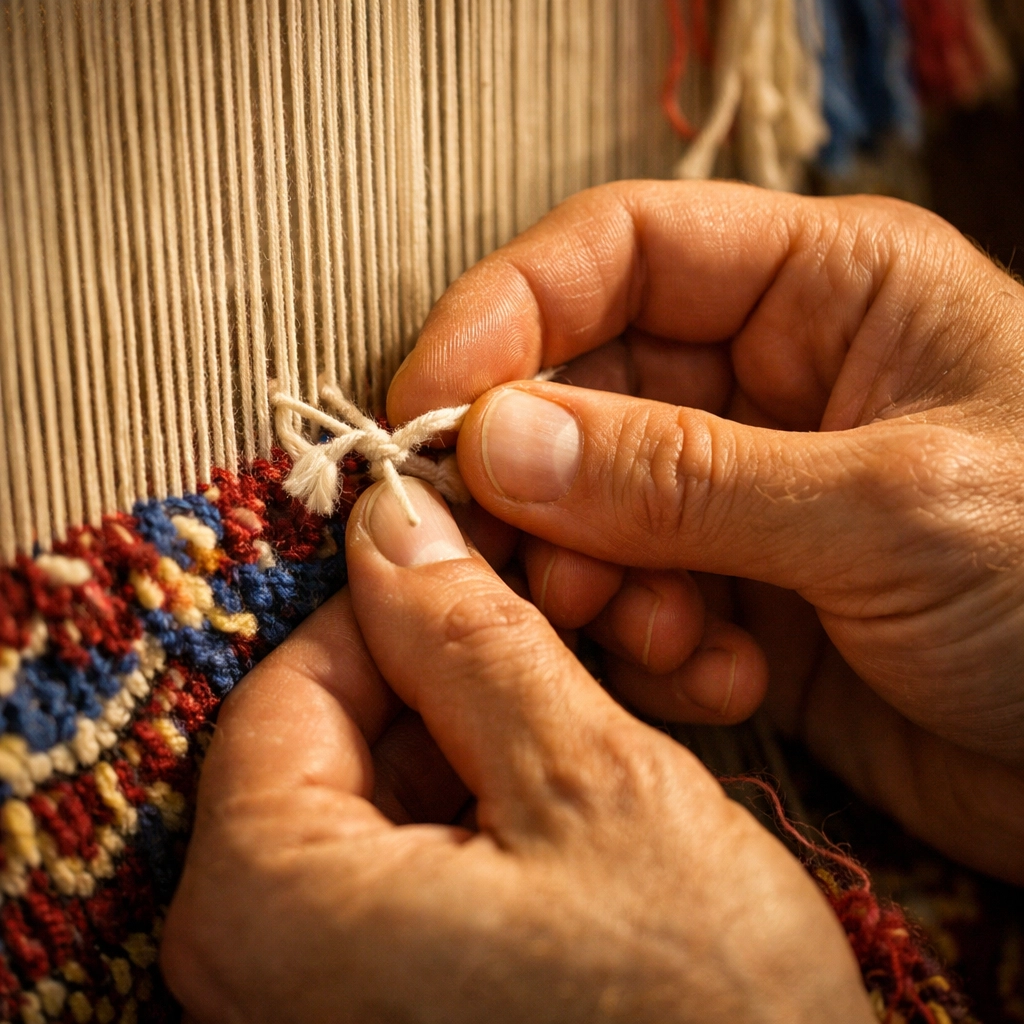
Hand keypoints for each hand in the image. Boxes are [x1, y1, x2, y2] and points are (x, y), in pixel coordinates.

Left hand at [161, 479, 872, 1023]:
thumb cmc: (697, 1021)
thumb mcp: (593, 789)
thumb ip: (474, 639)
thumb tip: (395, 520)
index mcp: (263, 900)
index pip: (300, 675)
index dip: (405, 599)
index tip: (494, 553)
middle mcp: (251, 961)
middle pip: (346, 733)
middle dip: (466, 666)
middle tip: (581, 623)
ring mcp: (315, 995)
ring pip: (391, 788)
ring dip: (501, 729)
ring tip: (614, 704)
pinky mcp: (383, 1009)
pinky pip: (417, 859)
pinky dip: (500, 805)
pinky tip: (592, 793)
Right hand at [387, 181, 1023, 882]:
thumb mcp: (886, 506)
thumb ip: (680, 476)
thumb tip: (492, 443)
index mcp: (825, 290)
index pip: (618, 252)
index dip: (507, 314)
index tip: (426, 409)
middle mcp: (770, 383)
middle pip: (582, 394)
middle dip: (538, 482)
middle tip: (514, 559)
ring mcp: (744, 498)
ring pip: (591, 511)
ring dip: (596, 579)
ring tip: (665, 634)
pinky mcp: (738, 601)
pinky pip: (633, 604)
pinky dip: (649, 648)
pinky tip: (722, 681)